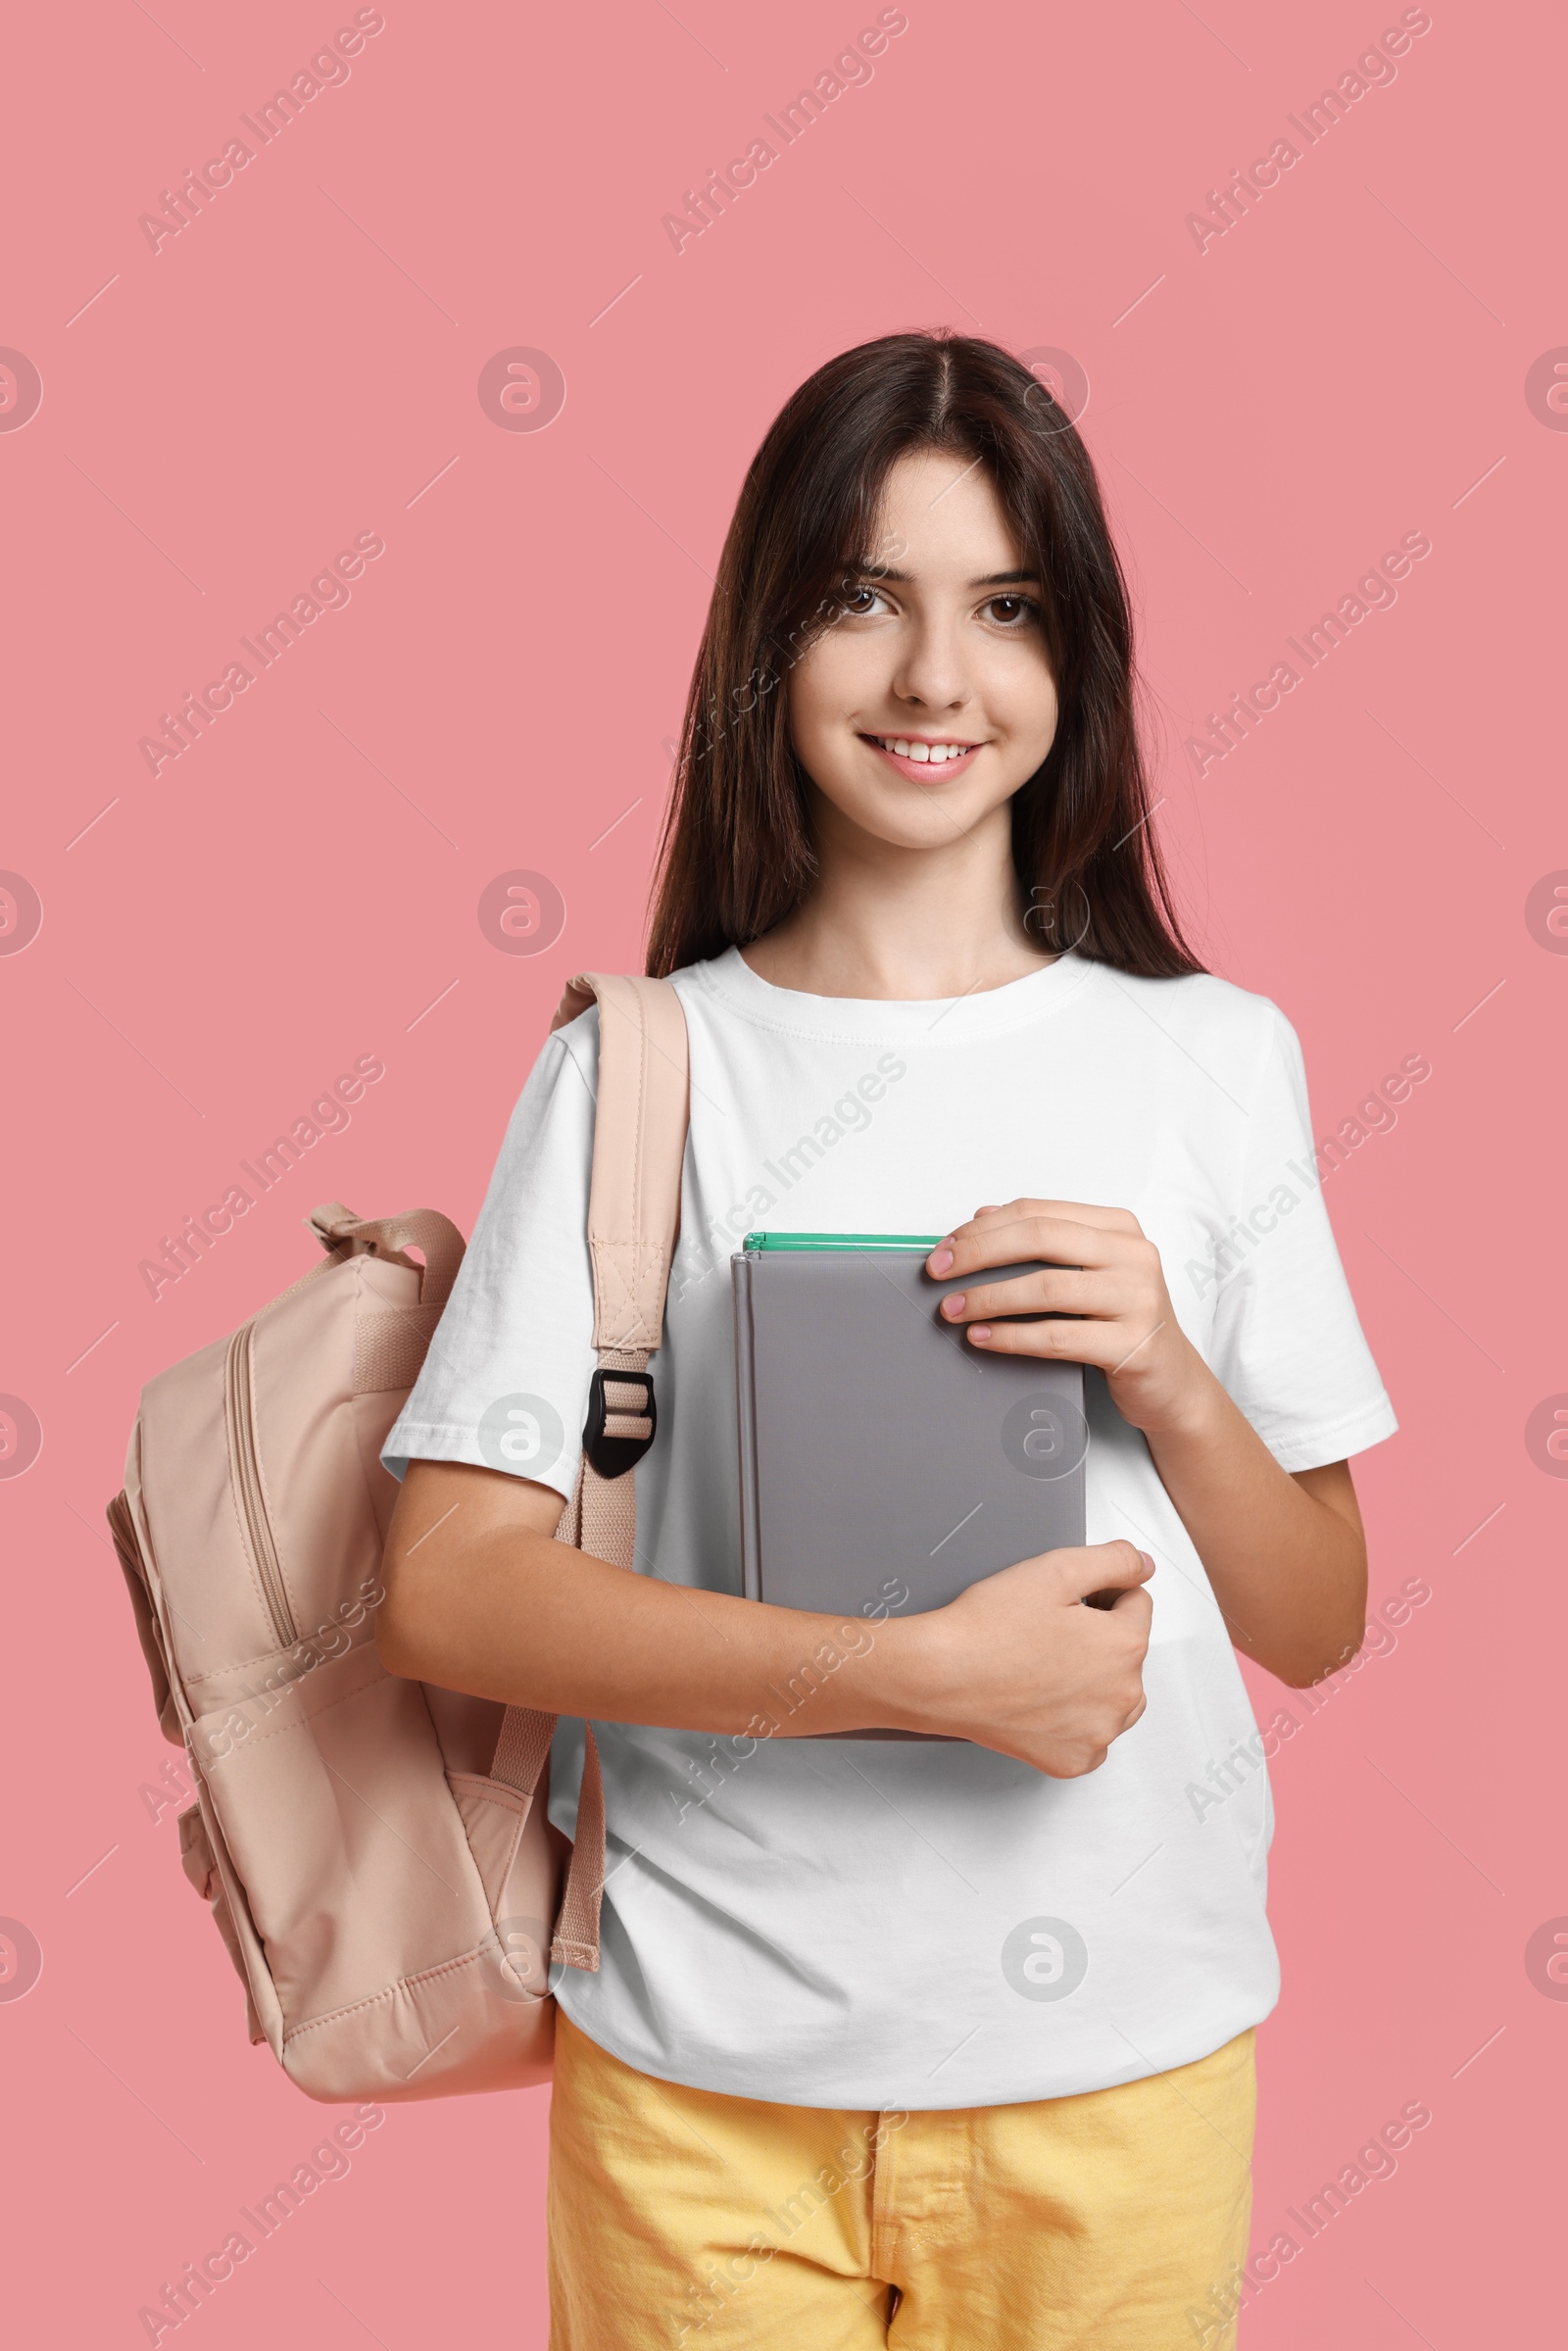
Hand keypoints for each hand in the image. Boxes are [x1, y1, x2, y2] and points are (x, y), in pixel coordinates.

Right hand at [883, 1540, 1153, 1774]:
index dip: (1100, 1593)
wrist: (939, 1677)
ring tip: (1045, 1663)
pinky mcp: (1072, 1760)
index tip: (1068, 1602)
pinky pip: (1091, 1733)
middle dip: (1099, 1636)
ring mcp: (1097, 1734)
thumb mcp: (1056, 1569)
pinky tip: (1042, 1697)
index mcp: (1124, 1646)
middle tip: (1049, 1630)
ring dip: (1094, 1678)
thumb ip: (1115, 1559)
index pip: (1137, 1603)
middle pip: (1128, 1651)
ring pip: (1115, 1694)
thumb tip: (1143, 1566)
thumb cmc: (987, 1629)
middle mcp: (1122, 1697)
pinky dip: (1074, 1717)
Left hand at [927, 1200, 1214, 1439]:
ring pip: (1046, 1288)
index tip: (944, 1248)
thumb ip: (1043, 1244)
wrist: (1172, 1383)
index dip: (983, 1228)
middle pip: (1040, 1239)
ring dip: (988, 1298)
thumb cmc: (1122, 1323)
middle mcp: (1133, 1255)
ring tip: (952, 1309)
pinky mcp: (1133, 1344)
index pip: (1037, 1212)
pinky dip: (1011, 1337)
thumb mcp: (1086, 1274)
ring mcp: (1138, 1299)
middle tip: (937, 1272)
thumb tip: (981, 1218)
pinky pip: (1057, 1336)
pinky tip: (981, 1337)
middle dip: (978, 1253)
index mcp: (1118, 1227)